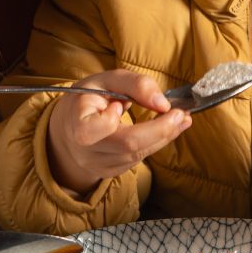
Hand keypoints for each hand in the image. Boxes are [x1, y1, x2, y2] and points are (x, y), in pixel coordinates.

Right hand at [48, 69, 191, 192]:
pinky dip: (155, 144)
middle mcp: (84, 149)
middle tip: (181, 114)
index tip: (120, 105)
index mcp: (76, 122)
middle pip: (127, 145)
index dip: (110, 120)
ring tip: (180, 119)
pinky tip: (165, 130)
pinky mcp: (109, 172)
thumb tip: (163, 103)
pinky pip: (137, 160)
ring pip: (137, 154)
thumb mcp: (106, 80)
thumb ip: (135, 84)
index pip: (93, 130)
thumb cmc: (90, 98)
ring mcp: (96, 164)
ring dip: (163, 136)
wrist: (70, 126)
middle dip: (160, 129)